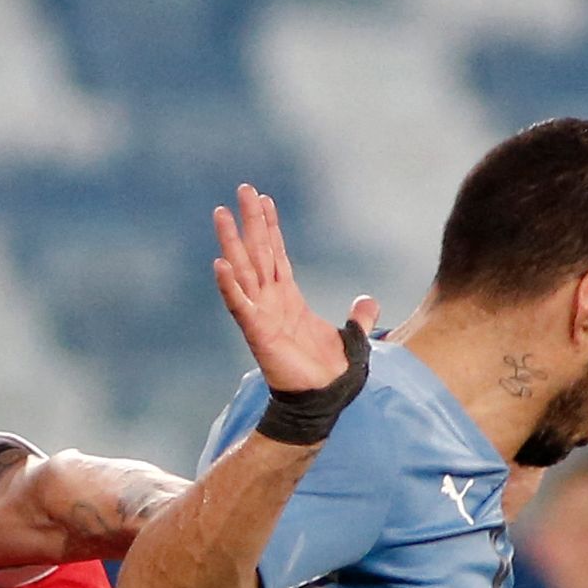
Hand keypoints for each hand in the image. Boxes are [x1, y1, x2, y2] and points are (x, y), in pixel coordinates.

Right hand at [212, 185, 379, 394]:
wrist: (323, 398)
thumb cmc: (327, 370)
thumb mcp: (351, 337)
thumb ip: (359, 318)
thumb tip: (368, 301)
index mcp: (288, 297)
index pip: (276, 253)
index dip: (270, 226)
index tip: (263, 199)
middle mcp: (270, 300)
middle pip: (258, 251)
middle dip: (250, 221)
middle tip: (242, 189)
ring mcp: (261, 314)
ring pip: (243, 270)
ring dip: (231, 242)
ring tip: (221, 214)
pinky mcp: (257, 332)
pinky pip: (240, 305)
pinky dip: (229, 286)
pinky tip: (219, 265)